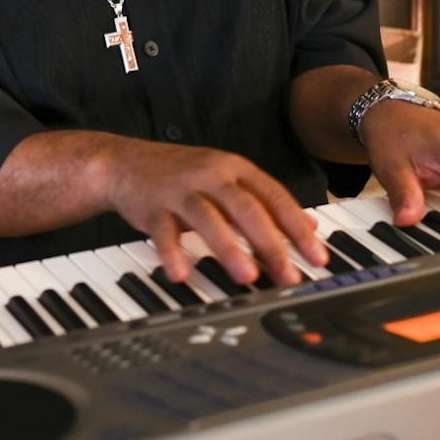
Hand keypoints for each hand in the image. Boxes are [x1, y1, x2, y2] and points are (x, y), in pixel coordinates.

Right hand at [104, 141, 327, 288]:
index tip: (317, 258)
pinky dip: (172, 252)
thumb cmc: (181, 175)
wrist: (123, 162)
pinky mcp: (152, 206)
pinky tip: (181, 273)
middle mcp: (210, 175)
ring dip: (229, 248)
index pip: (274, 197)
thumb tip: (309, 226)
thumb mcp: (227, 179)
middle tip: (288, 275)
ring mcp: (180, 189)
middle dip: (270, 243)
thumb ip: (266, 201)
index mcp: (234, 168)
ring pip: (208, 217)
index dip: (298, 228)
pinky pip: (163, 231)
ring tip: (247, 277)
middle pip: (245, 208)